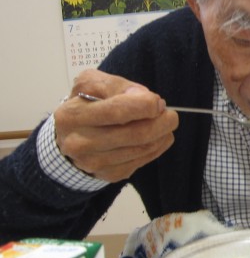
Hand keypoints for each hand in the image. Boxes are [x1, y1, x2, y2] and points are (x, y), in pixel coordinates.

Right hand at [54, 69, 178, 182]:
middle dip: (162, 122)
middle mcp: (79, 142)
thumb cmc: (86, 103)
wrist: (71, 135)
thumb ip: (118, 86)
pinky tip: (157, 137)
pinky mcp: (109, 174)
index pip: (117, 112)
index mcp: (72, 115)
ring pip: (143, 148)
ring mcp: (94, 162)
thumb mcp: (93, 83)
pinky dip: (158, 147)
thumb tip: (146, 98)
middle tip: (170, 115)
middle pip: (136, 134)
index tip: (157, 102)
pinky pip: (143, 160)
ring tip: (164, 123)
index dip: (145, 106)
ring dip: (162, 134)